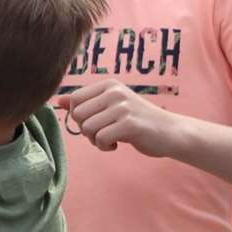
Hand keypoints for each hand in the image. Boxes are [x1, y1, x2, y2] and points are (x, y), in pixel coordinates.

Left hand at [59, 81, 183, 155]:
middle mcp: (114, 92)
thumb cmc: (138, 121)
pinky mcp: (129, 124)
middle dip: (86, 130)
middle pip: (77, 115)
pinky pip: (100, 139)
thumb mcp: (111, 108)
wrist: (171, 132)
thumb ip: (87, 103)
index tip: (96, 123)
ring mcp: (122, 107)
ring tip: (112, 139)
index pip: (75, 100)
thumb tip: (59, 101)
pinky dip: (105, 146)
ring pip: (87, 128)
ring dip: (96, 140)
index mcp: (108, 85)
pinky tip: (118, 145)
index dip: (79, 117)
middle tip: (103, 134)